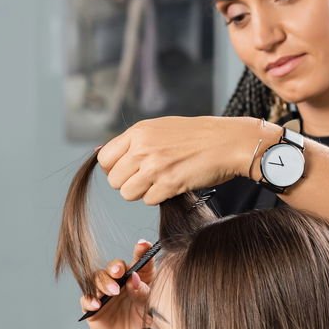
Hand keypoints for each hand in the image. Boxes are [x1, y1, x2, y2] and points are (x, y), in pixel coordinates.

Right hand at [80, 240, 155, 328]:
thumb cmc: (145, 328)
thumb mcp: (150, 310)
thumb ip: (143, 293)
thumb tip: (133, 278)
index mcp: (139, 280)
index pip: (140, 262)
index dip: (141, 251)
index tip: (143, 245)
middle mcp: (121, 284)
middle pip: (115, 267)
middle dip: (116, 267)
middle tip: (119, 272)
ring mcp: (105, 295)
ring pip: (98, 279)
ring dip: (104, 282)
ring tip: (113, 292)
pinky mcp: (93, 309)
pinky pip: (87, 299)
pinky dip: (90, 299)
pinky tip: (97, 304)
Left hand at [97, 115, 265, 204]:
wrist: (228, 141)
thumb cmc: (197, 135)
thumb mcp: (160, 128)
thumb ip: (133, 141)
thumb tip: (101, 154)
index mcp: (138, 132)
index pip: (104, 159)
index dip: (113, 168)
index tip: (127, 170)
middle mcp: (142, 148)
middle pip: (114, 180)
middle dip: (128, 183)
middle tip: (147, 177)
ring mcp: (155, 167)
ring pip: (127, 193)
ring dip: (142, 192)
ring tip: (159, 181)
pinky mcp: (168, 184)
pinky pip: (149, 200)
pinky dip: (159, 197)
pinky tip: (173, 184)